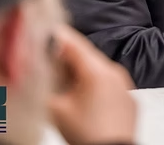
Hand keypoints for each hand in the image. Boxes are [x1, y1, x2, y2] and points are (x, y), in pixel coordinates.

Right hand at [49, 26, 136, 144]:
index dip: (58, 37)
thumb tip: (35, 74)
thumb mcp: (56, 109)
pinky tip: (81, 94)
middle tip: (47, 57)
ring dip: (80, 70)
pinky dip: (94, 83)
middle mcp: (115, 72)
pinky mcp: (128, 98)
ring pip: (98, 69)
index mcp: (98, 70)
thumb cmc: (86, 133)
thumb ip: (44, 86)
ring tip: (62, 79)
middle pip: (87, 55)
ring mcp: (125, 84)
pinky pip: (109, 83)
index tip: (45, 30)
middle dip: (66, 56)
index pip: (75, 43)